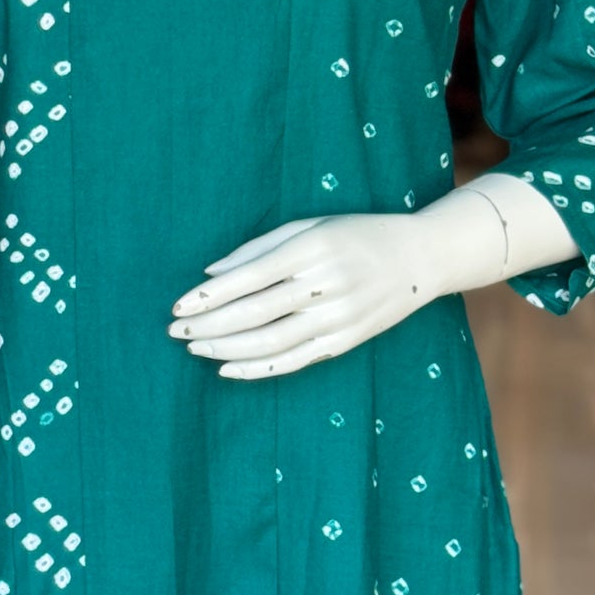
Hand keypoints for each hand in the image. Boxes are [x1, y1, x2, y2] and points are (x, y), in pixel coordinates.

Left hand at [169, 212, 449, 379]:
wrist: (420, 259)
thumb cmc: (357, 235)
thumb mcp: (311, 226)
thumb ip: (259, 248)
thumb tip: (211, 272)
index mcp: (312, 249)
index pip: (249, 277)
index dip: (210, 295)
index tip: (178, 306)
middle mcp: (325, 285)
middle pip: (254, 314)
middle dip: (209, 325)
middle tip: (175, 332)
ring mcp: (337, 318)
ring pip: (270, 343)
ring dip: (226, 349)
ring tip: (195, 348)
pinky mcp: (344, 342)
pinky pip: (293, 361)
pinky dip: (257, 369)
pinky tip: (228, 369)